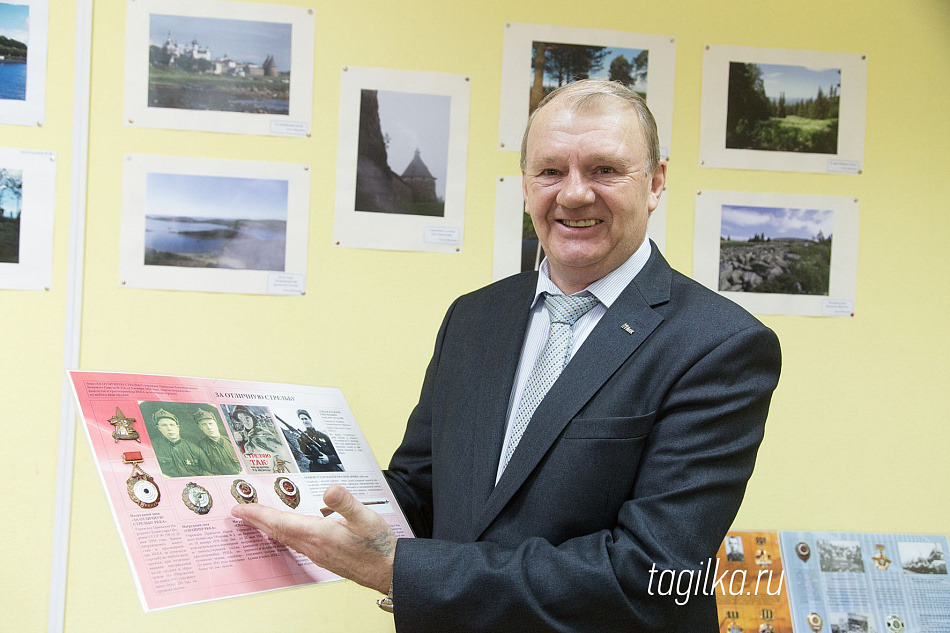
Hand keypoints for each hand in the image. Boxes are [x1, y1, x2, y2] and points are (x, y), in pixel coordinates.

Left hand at [231, 484, 394, 592]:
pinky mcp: (324, 557)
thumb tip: (329, 490)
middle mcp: (313, 546)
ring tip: (256, 519)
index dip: (258, 514)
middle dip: (256, 521)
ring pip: (285, 539)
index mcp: (319, 534)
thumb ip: (346, 502)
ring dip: (268, 528)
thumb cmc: (378, 547)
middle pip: (277, 532)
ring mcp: (317, 554)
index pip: (281, 522)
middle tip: (239, 513)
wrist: (388, 571)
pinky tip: (285, 532)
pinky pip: (295, 544)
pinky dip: (283, 535)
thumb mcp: (366, 517)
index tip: (240, 509)